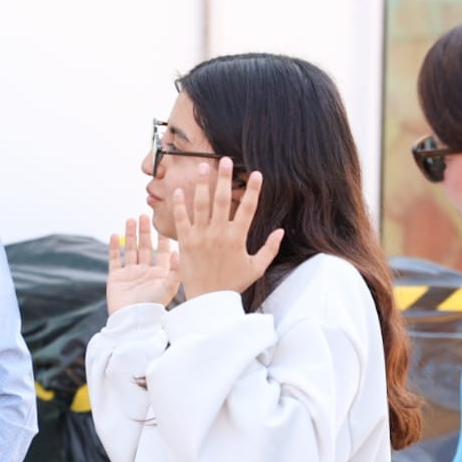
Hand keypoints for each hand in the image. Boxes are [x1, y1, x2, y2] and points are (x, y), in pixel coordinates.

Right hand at [106, 213, 180, 313]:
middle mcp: (145, 272)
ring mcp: (130, 274)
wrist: (131, 322)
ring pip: (130, 250)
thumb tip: (177, 251)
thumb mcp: (167, 288)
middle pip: (145, 247)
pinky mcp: (115, 278)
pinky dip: (114, 247)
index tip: (164, 223)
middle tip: (144, 215)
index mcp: (159, 274)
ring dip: (130, 235)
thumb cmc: (152, 307)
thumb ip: (175, 270)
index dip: (162, 238)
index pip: (162, 252)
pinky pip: (114, 259)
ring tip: (130, 219)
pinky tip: (114, 234)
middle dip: (145, 232)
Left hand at [172, 158, 282, 299]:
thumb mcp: (256, 268)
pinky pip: (181, 220)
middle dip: (225, 178)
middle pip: (223, 199)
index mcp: (238, 238)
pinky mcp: (186, 242)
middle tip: (225, 160)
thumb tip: (281, 231)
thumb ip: (269, 248)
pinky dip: (179, 205)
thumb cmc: (233, 284)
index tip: (256, 173)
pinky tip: (179, 190)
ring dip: (202, 184)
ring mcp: (201, 237)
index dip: (253, 190)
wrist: (209, 300)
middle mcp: (219, 233)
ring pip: (201, 205)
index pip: (248, 208)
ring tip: (201, 166)